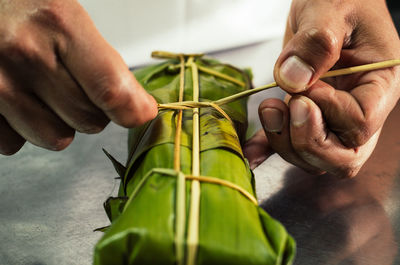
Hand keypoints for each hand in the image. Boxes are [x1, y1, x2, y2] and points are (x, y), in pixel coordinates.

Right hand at [0, 0, 156, 154]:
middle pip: (90, 120)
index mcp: (58, 23)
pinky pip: (16, 143)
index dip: (133, 110)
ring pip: (56, 138)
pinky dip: (23, 128)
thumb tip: (137, 104)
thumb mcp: (68, 14)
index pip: (111, 90)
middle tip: (78, 85)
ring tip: (45, 91)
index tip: (141, 113)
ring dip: (59, 122)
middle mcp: (25, 55)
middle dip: (94, 109)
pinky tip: (19, 99)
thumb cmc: (22, 4)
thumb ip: (103, 59)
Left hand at [245, 0, 399, 176]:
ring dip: (286, 142)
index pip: (360, 124)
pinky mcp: (307, 115)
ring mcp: (333, 117)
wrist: (328, 1)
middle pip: (343, 156)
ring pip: (316, 158)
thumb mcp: (330, 9)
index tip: (306, 89)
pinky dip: (269, 149)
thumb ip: (316, 43)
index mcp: (379, 84)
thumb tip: (293, 81)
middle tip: (287, 106)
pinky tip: (252, 151)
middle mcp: (359, 107)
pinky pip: (290, 143)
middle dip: (308, 141)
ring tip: (270, 108)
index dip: (328, 113)